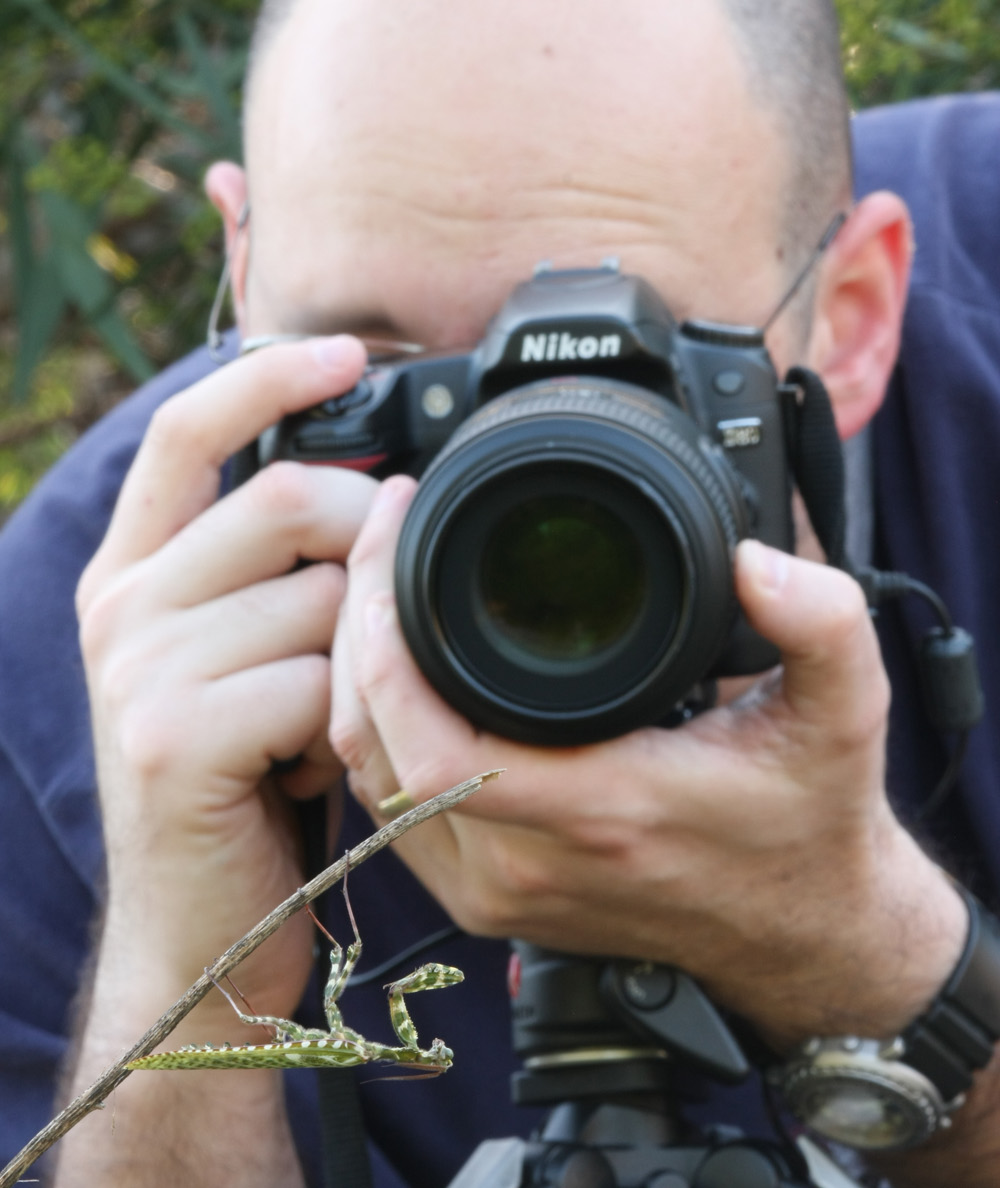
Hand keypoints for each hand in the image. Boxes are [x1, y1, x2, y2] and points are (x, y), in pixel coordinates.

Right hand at [76, 336, 375, 1030]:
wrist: (195, 929)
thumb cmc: (243, 780)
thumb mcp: (236, 655)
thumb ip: (270, 570)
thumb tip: (372, 487)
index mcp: (133, 572)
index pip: (186, 429)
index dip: (266, 375)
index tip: (344, 351)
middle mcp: (121, 607)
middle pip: (286, 498)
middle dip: (368, 545)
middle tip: (374, 616)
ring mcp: (140, 670)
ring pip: (323, 596)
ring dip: (359, 657)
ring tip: (324, 716)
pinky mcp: (177, 737)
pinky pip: (321, 682)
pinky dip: (346, 724)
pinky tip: (310, 767)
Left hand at [332, 476, 966, 1045]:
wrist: (804, 934)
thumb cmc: (810, 820)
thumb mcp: (845, 711)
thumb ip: (821, 622)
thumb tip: (753, 556)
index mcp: (602, 813)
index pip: (436, 751)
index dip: (385, 652)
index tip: (396, 548)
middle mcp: (529, 864)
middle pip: (377, 751)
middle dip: (355, 630)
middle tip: (381, 533)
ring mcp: (497, 892)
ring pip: (368, 781)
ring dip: (353, 677)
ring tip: (378, 579)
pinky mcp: (486, 900)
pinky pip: (389, 809)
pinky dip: (373, 730)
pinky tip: (389, 662)